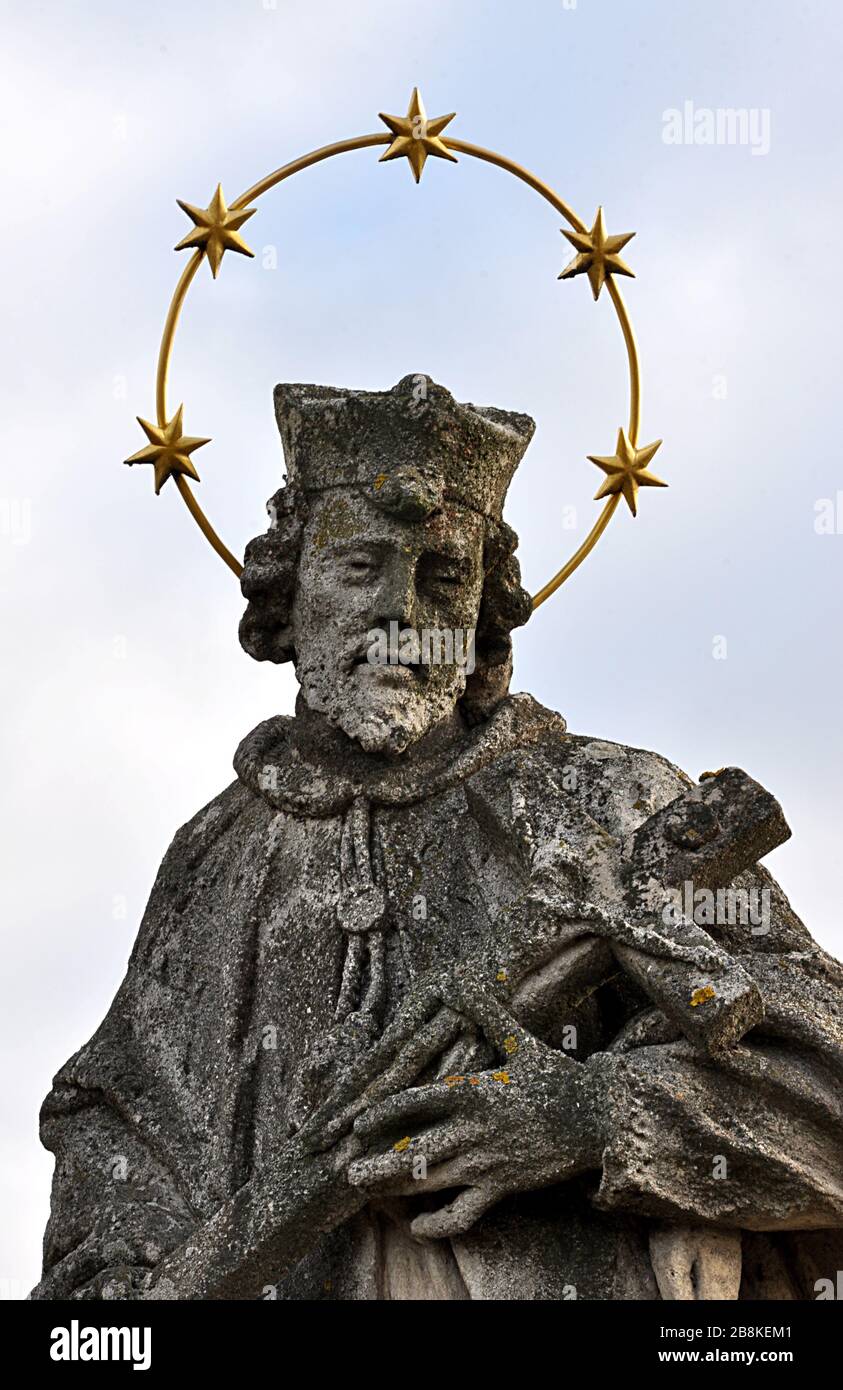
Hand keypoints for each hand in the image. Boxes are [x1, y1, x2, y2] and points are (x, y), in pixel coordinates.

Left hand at [347, 1033, 608, 1239]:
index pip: (420, 1102)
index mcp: (476, 1092)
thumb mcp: (521, 1042)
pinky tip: (418, 1227)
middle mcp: (475, 1130)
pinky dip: (439, 1224)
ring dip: (395, 1187)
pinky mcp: (503, 1188)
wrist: (598, 1119)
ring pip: (432, 1181)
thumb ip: (488, 1014)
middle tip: (347, 1171)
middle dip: (379, 1162)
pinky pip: (464, 1213)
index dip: (386, 1113)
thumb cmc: (557, 1077)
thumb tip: (464, 978)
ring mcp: (488, 1163)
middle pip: (417, 1150)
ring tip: (366, 1190)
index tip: (359, 1122)